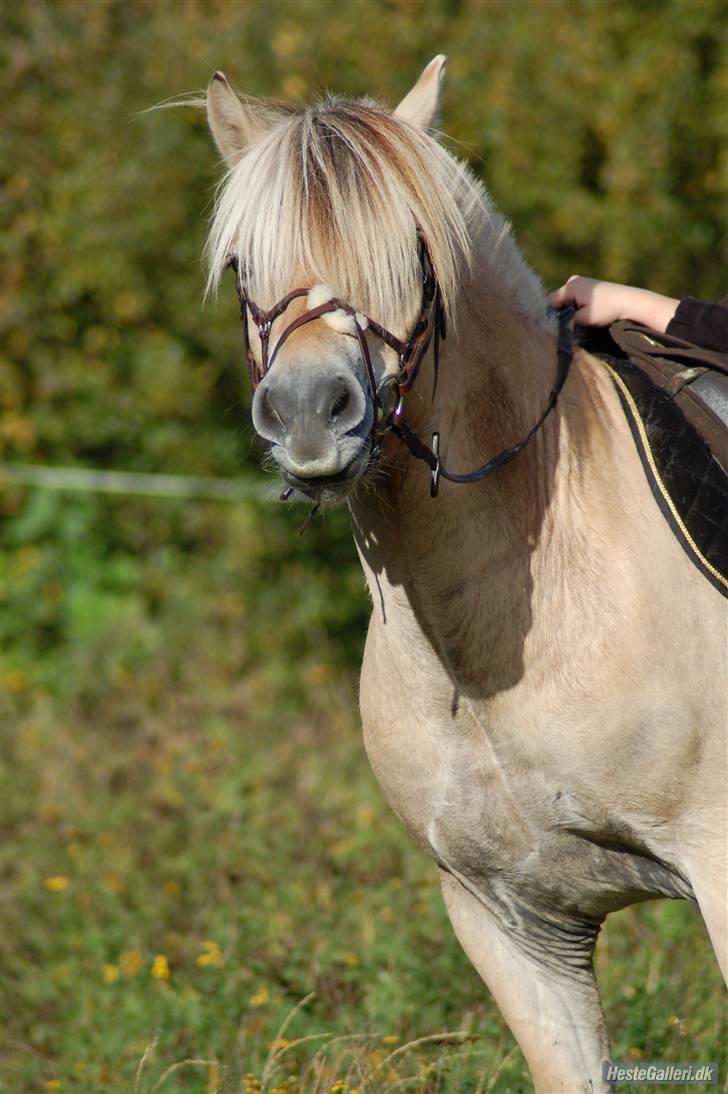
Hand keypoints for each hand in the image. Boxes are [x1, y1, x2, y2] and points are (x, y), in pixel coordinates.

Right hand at [548, 276, 678, 331]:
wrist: (630, 302)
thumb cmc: (607, 309)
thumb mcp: (583, 319)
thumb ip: (566, 321)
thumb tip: (555, 326)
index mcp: (570, 285)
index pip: (550, 302)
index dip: (550, 317)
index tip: (554, 329)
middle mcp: (574, 280)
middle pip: (559, 301)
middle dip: (561, 313)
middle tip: (568, 326)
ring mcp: (582, 282)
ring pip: (568, 301)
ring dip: (570, 311)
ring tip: (579, 321)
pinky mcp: (590, 287)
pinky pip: (576, 299)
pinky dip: (578, 307)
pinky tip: (585, 315)